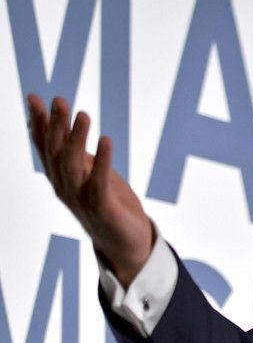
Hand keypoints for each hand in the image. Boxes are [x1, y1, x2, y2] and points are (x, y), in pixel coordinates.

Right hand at [28, 95, 152, 286]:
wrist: (127, 244)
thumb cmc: (111, 206)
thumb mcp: (92, 175)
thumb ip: (80, 156)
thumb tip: (68, 127)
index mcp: (60, 179)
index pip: (45, 147)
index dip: (39, 123)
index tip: (34, 98)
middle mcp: (65, 188)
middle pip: (55, 152)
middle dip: (56, 125)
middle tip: (59, 100)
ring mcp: (81, 200)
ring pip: (72, 165)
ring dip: (76, 139)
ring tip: (83, 115)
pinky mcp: (102, 208)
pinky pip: (99, 181)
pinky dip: (101, 160)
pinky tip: (106, 140)